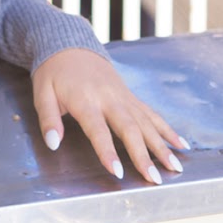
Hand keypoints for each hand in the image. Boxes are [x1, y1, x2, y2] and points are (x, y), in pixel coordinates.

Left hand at [31, 48, 188, 184]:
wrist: (69, 43)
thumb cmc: (53, 72)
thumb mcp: (41, 92)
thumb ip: (48, 119)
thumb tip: (53, 144)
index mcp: (84, 98)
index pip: (98, 129)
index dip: (107, 151)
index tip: (117, 172)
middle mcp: (109, 97)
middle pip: (129, 128)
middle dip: (143, 154)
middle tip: (155, 178)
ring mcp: (123, 96)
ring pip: (146, 122)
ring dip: (162, 146)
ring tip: (175, 167)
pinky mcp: (130, 96)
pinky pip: (151, 114)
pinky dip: (167, 129)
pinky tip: (181, 144)